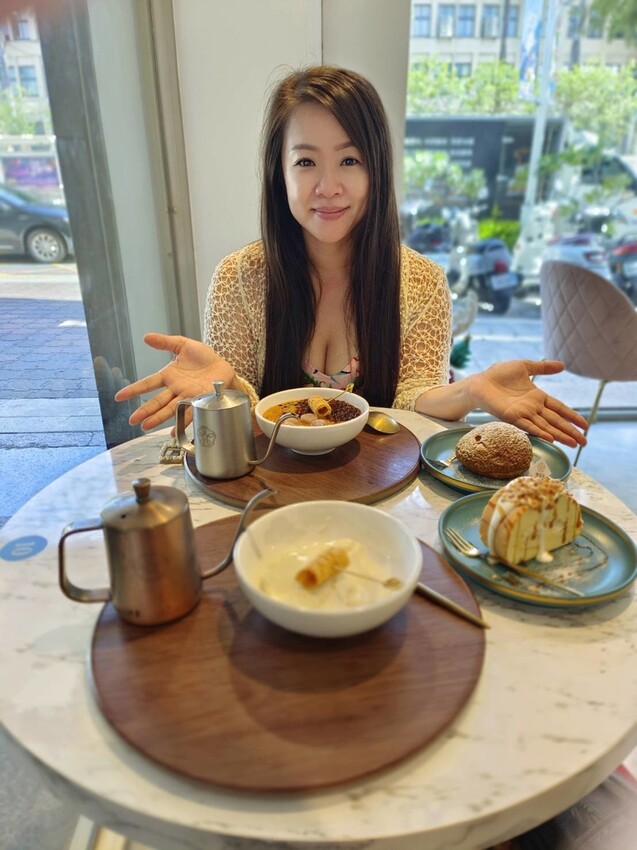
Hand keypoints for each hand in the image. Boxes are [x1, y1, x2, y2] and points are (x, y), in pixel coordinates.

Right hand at [114, 333, 235, 430]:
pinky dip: (181, 423)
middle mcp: (176, 389)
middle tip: (132, 420)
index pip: (148, 384)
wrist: (223, 367)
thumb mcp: (183, 345)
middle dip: (144, 411)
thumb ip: (165, 342)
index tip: (118, 397)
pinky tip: (174, 433)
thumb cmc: (205, 358)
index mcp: (169, 376)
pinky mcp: (200, 401)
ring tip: (146, 427)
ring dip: (157, 419)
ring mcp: (187, 397)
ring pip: (169, 409)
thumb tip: (146, 337)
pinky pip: (189, 413)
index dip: (133, 390)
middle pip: (157, 401)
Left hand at [471, 360, 587, 447]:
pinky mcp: (512, 417)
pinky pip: (528, 426)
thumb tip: (563, 365)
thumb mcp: (524, 367)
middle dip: (571, 432)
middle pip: (556, 421)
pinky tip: (551, 439)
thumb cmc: (498, 375)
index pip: (560, 409)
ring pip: (546, 426)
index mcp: (538, 397)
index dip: (572, 417)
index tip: (585, 425)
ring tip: (574, 444)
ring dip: (560, 436)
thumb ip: (543, 368)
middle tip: (584, 442)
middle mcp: (533, 408)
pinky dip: (540, 432)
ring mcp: (523, 414)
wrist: (479, 382)